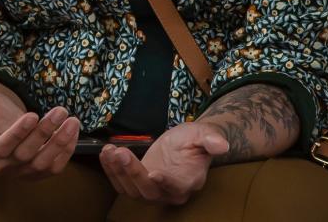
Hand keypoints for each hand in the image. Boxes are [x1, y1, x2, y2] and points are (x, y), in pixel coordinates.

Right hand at [0, 85, 79, 178]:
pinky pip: (54, 168)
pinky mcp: (36, 175)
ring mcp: (19, 173)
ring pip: (41, 163)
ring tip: (72, 121)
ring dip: (59, 143)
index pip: (0, 147)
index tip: (33, 115)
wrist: (1, 126)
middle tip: (60, 112)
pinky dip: (66, 151)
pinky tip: (73, 132)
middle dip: (44, 133)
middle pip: (24, 155)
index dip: (17, 133)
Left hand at [99, 121, 228, 204]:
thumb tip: (222, 144)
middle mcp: (170, 192)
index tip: (152, 172)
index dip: (165, 182)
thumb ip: (210, 140)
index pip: (176, 187)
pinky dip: (111, 170)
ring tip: (110, 151)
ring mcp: (153, 190)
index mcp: (188, 181)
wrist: (185, 143)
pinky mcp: (138, 183)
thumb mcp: (203, 134)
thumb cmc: (195, 139)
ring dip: (117, 172)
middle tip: (121, 153)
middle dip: (133, 173)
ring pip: (132, 190)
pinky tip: (105, 153)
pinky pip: (122, 184)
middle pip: (149, 191)